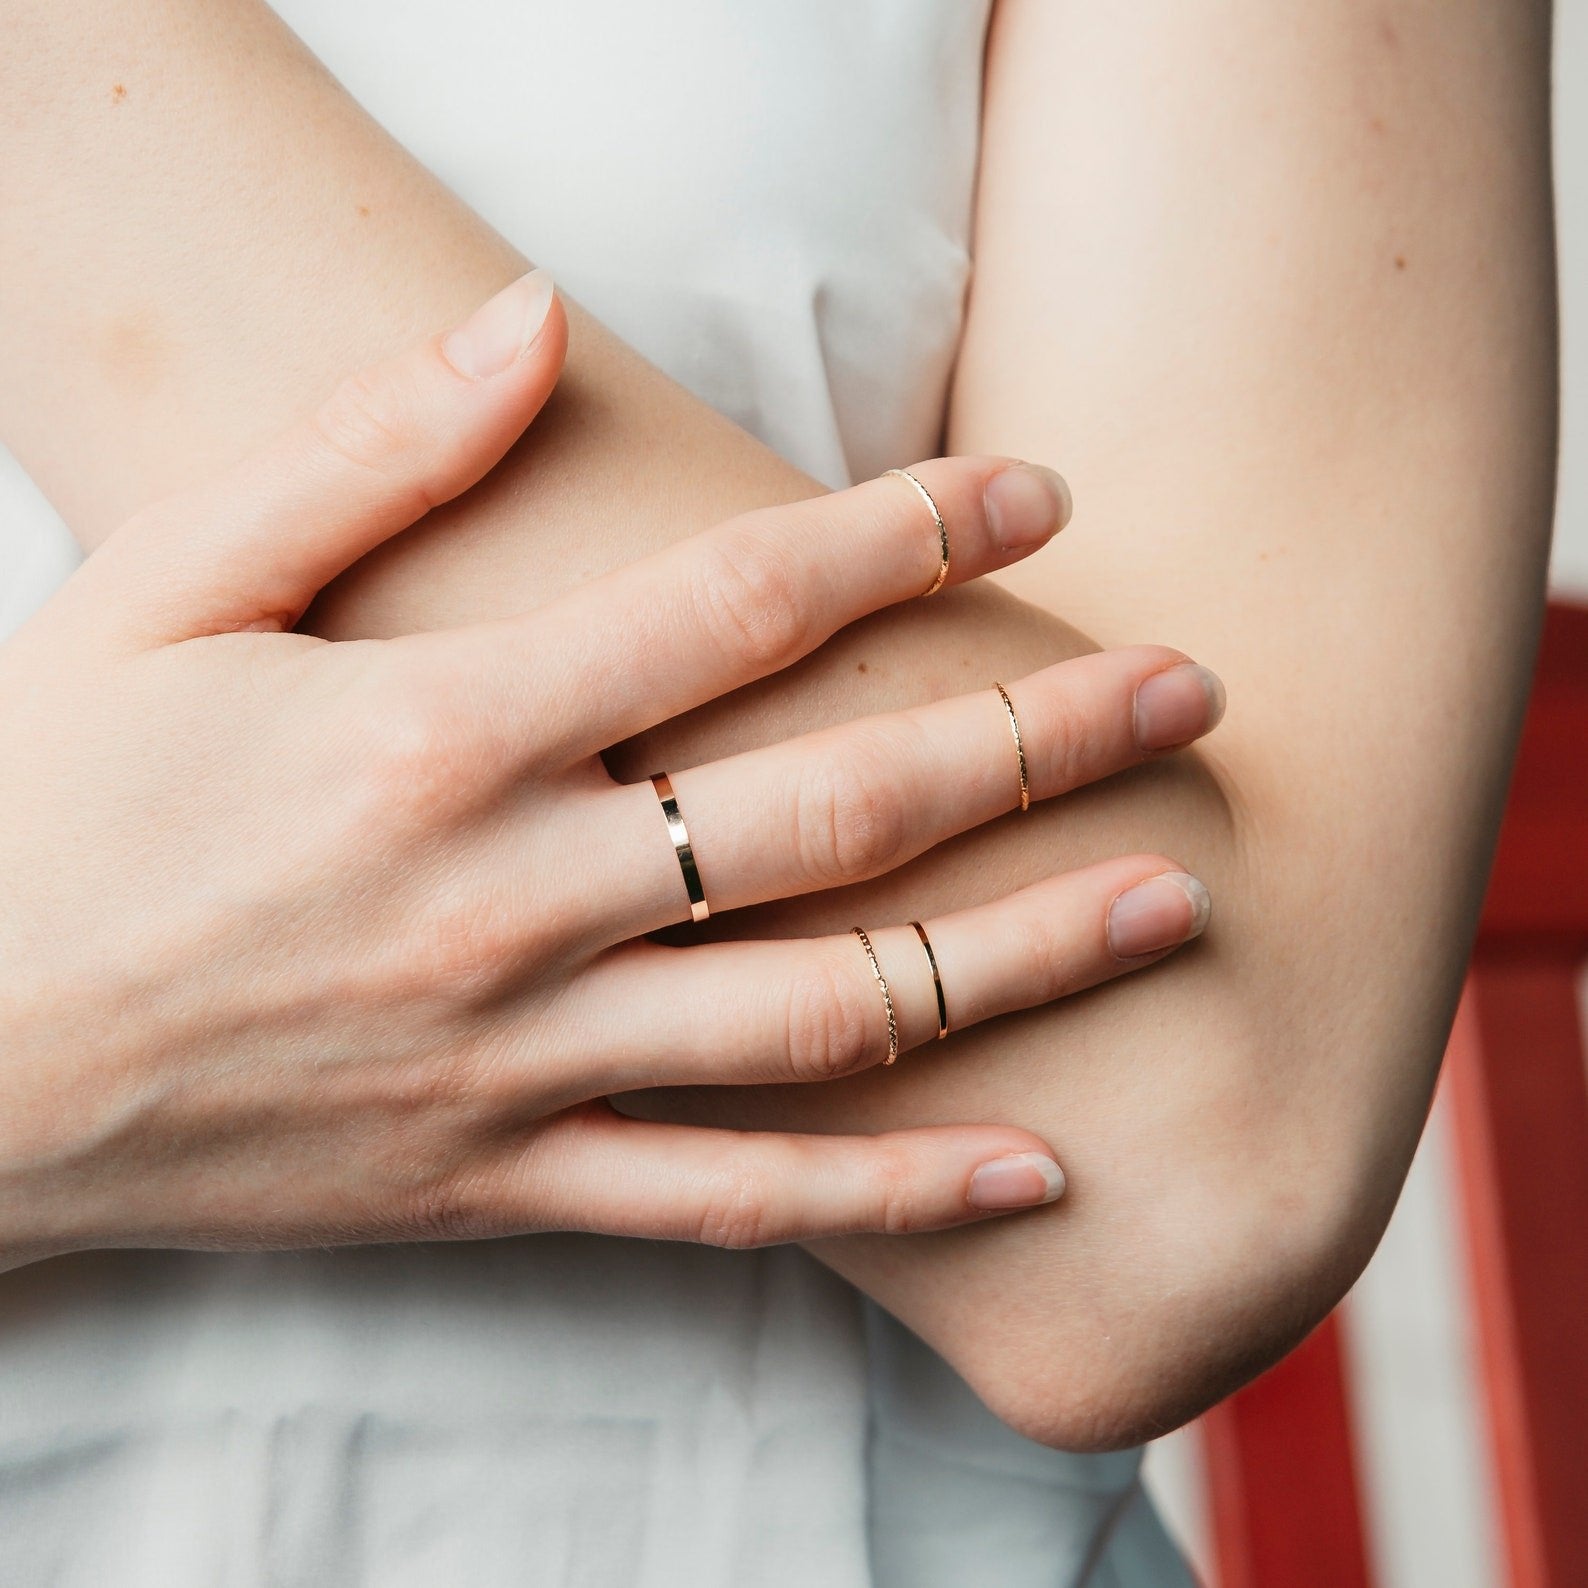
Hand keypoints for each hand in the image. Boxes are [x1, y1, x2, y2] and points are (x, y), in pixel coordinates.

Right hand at [0, 273, 1222, 1267]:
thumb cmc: (42, 806)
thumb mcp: (166, 590)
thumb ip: (362, 456)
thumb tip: (529, 326)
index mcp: (433, 735)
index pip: (734, 611)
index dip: (906, 537)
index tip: (1034, 494)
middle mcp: (507, 904)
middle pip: (835, 814)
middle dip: (1033, 738)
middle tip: (1191, 692)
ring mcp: (517, 1063)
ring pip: (826, 1019)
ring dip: (1019, 957)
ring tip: (1172, 903)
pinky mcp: (500, 1184)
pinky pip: (734, 1205)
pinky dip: (892, 1195)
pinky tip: (1033, 1165)